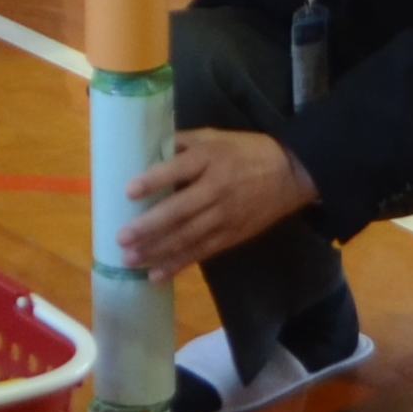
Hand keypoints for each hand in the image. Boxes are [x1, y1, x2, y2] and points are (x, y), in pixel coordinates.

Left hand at [117, 127, 312, 274]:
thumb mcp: (215, 136)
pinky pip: (201, 252)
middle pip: (180, 210)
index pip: (179, 170)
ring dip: (157, 250)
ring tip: (130, 260)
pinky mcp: (231, 236)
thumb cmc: (246, 151)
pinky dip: (178, 265)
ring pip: (188, 236)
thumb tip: (147, 148)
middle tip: (122, 238)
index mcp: (210, 159)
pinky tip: (156, 275)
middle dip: (150, 227)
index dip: (155, 181)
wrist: (290, 173)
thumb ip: (183, 142)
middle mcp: (216, 189)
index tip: (129, 192)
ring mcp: (225, 216)